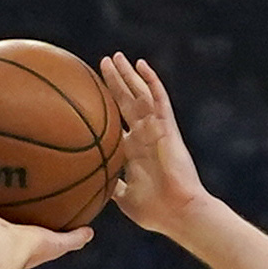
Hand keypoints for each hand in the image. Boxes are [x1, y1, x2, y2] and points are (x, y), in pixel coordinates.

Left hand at [99, 53, 210, 239]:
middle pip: (127, 102)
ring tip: (115, 57)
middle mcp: (144, 135)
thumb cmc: (154, 210)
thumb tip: (91, 182)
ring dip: (128, 75)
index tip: (90, 93)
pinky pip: (158, 98)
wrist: (177, 212)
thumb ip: (109, 185)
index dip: (106, 107)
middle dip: (114, 82)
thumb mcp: (123, 197)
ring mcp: (156, 129)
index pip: (118, 121)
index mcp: (133, 150)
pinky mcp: (167, 127)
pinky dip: (150, 80)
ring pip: (140, 94)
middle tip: (102, 63)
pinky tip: (141, 64)